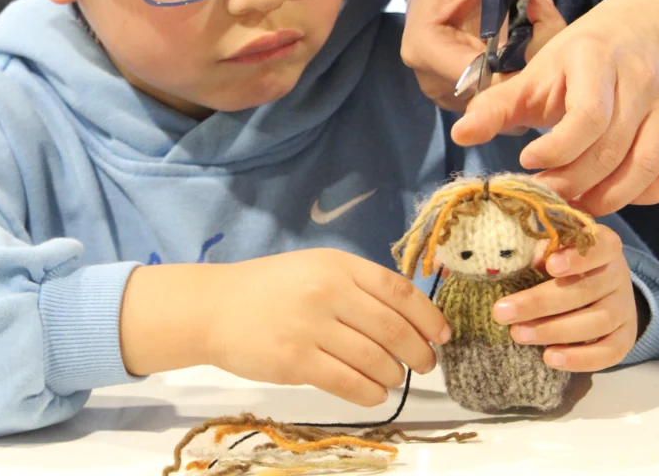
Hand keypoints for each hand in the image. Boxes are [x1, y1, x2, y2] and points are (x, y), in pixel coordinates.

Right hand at [204, 249, 449, 405]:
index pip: (398, 290)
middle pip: (392, 327)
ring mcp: (310, 326)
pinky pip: (347, 382)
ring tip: (394, 378)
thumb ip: (357, 284)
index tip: (443, 335)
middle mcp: (327, 291)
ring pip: (374, 358)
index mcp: (337, 264)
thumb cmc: (270, 287)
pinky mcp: (294, 360)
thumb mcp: (315, 267)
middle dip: (419, 351)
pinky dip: (370, 392)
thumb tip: (408, 316)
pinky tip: (374, 393)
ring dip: (394, 374)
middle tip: (427, 365)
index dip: (428, 316)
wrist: (215, 306)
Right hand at [401, 0, 550, 110]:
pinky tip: (527, 50)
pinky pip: (497, 100)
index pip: (478, 75)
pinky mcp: (460, 99)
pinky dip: (518, 80)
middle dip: (527, 65)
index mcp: (423, 48)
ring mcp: (444, 95)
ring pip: (499, 102)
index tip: (542, 25)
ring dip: (526, 74)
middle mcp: (430, 80)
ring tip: (537, 33)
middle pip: (491, 94)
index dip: (517, 58)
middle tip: (546, 25)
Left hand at [452, 0, 658, 215]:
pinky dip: (650, 193)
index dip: (557, 149)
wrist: (633, 34)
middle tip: (545, 195)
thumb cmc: (572, 62)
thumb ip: (495, 107)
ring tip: (575, 203)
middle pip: (612, 148)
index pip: (588, 116)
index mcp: (595, 60)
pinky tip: (617, 196)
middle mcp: (640, 80)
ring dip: (609, 196)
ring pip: (647, 164)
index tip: (527, 162)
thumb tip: (459, 136)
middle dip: (574, 181)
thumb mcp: (531, 76)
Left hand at [491, 225, 639, 370]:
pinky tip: (550, 358)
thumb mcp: (553, 245)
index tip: (550, 265)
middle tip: (503, 312)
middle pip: (586, 290)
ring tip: (518, 334)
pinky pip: (609, 352)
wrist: (599, 284)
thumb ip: (541, 248)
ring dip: (554, 331)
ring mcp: (625, 308)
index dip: (577, 258)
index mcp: (605, 244)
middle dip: (541, 303)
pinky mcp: (626, 337)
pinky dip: (580, 358)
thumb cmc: (564, 257)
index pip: (600, 247)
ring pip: (596, 322)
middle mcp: (619, 275)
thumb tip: (523, 262)